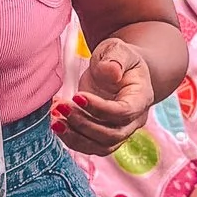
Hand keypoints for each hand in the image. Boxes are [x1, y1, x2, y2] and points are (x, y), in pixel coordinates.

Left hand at [51, 36, 152, 152]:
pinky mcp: (104, 136)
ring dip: (75, 137)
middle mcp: (134, 120)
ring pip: (100, 146)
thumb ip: (115, 58)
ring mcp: (120, 131)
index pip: (124, 112)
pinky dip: (71, 139)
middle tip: (62, 108)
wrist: (118, 70)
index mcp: (141, 98)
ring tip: (55, 121)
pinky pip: (90, 147)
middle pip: (112, 135)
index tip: (77, 96)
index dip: (100, 108)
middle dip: (84, 125)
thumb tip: (111, 72)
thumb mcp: (117, 49)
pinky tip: (57, 124)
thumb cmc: (118, 58)